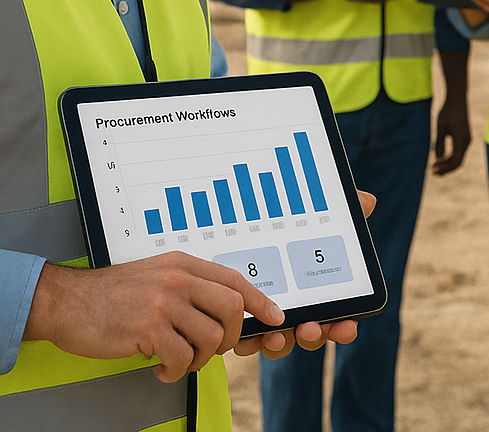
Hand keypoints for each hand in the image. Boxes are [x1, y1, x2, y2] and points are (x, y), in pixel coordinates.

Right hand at [24, 251, 285, 382]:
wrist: (68, 301)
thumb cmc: (112, 294)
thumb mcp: (158, 274)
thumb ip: (189, 285)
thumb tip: (225, 309)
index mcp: (184, 264)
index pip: (236, 279)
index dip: (260, 300)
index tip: (274, 317)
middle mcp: (179, 278)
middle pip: (232, 308)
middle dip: (231, 336)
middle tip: (214, 350)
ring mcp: (164, 301)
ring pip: (210, 336)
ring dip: (200, 358)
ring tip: (179, 360)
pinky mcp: (148, 327)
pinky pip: (182, 356)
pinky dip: (177, 370)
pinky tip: (162, 368)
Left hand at [234, 189, 375, 359]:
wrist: (251, 221)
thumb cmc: (298, 223)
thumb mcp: (322, 213)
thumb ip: (346, 210)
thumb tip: (367, 203)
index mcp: (322, 294)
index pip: (339, 319)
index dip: (344, 328)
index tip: (347, 327)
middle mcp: (299, 311)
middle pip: (311, 335)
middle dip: (313, 336)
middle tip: (310, 328)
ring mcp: (272, 317)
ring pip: (281, 342)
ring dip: (280, 345)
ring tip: (276, 336)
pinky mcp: (245, 316)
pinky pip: (249, 338)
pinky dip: (250, 342)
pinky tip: (247, 337)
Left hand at [432, 97, 470, 174]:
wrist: (457, 100)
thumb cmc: (447, 112)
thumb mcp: (440, 128)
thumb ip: (439, 144)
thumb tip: (438, 159)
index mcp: (461, 140)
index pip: (455, 161)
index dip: (444, 168)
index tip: (433, 170)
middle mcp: (467, 142)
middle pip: (458, 162)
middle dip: (446, 169)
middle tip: (433, 173)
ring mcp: (467, 140)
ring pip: (459, 158)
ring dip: (448, 164)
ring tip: (436, 167)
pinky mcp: (465, 137)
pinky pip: (459, 152)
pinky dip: (451, 157)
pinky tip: (441, 159)